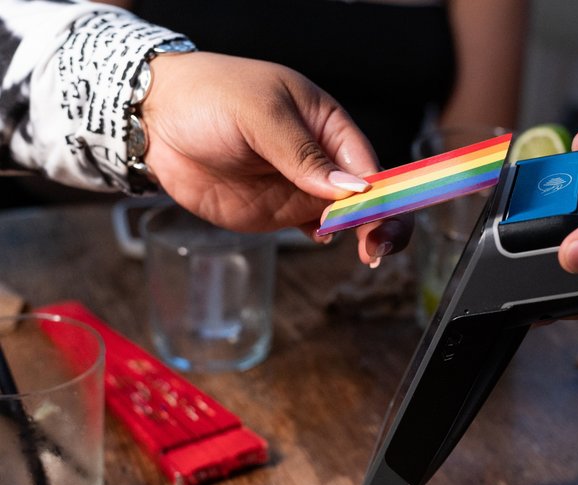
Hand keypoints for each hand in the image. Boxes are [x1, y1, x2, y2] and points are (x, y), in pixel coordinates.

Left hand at [143, 52, 409, 264]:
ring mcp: (300, 187)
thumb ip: (301, 153)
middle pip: (366, 195)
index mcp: (327, 125)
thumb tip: (351, 189)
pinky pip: (315, 228)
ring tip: (365, 252)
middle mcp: (321, 159)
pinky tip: (325, 239)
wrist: (153, 119)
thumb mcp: (258, 114)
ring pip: (346, 217)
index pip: (368, 164)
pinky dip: (328, 238)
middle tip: (378, 247)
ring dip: (359, 234)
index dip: (382, 193)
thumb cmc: (209, 96)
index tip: (381, 218)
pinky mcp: (278, 211)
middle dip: (381, 221)